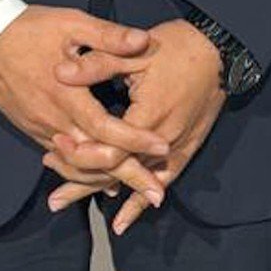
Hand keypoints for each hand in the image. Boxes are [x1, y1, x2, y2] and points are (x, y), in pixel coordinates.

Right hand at [0, 4, 168, 210]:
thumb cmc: (27, 30)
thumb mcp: (71, 23)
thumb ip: (108, 36)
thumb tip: (141, 40)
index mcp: (67, 93)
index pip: (106, 128)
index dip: (135, 140)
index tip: (163, 148)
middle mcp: (54, 119)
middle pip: (96, 158)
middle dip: (130, 176)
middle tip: (158, 192)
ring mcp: (42, 128)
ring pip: (78, 165)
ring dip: (108, 180)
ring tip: (137, 190)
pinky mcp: (33, 131)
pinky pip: (63, 160)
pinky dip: (85, 172)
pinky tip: (103, 177)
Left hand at [49, 19, 227, 231]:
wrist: (219, 51)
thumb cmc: (176, 47)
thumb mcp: (133, 51)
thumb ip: (96, 63)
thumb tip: (59, 71)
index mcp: (149, 115)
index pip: (108, 148)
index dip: (79, 151)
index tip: (53, 149)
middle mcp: (163, 140)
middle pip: (116, 170)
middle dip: (80, 179)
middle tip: (52, 191)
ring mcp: (175, 148)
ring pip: (132, 179)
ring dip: (98, 189)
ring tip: (64, 200)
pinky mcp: (185, 150)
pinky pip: (160, 183)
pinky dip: (139, 203)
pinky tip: (121, 222)